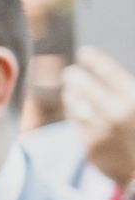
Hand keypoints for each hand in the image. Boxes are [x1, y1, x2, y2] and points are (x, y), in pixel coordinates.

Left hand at [63, 48, 134, 186]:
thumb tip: (101, 69)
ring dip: (71, 94)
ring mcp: (100, 131)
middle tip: (71, 72)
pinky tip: (76, 108)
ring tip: (72, 89)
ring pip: (75, 104)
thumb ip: (124, 90)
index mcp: (133, 101)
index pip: (108, 72)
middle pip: (84, 85)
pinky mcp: (89, 146)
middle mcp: (116, 114)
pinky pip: (75, 122)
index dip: (94, 60)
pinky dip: (74, 112)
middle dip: (75, 76)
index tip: (85, 53)